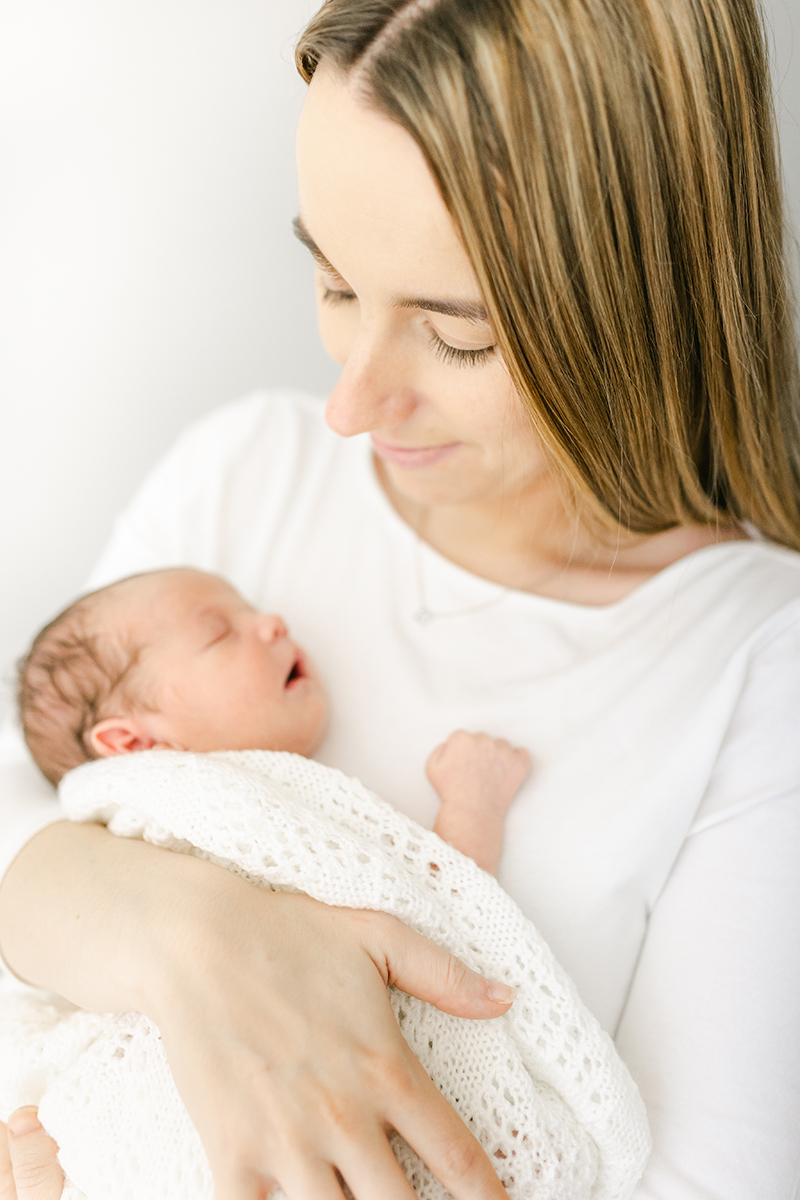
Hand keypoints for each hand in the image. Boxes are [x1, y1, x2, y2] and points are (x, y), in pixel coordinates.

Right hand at [0, 824, 513, 1199]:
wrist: (195, 939)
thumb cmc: (290, 932)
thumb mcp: (378, 936)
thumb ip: (446, 974)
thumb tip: (507, 999)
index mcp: (387, 1069)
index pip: (456, 1157)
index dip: (489, 1199)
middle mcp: (344, 1117)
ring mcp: (286, 1142)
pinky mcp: (231, 1154)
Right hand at [426, 731, 530, 813]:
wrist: (471, 813)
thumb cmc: (451, 792)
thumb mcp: (432, 767)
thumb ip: (441, 747)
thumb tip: (452, 743)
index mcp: (462, 739)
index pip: (462, 737)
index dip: (460, 751)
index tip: (462, 763)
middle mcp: (484, 740)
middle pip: (482, 739)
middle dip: (478, 752)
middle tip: (475, 771)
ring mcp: (504, 751)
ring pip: (501, 745)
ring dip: (496, 755)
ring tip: (490, 774)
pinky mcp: (519, 763)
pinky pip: (522, 753)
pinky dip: (517, 760)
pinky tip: (508, 770)